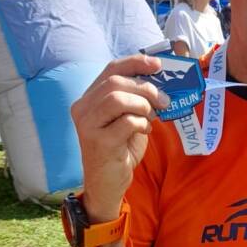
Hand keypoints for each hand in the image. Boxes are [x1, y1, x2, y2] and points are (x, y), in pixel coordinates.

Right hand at [71, 54, 162, 220]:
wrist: (107, 184)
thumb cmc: (120, 149)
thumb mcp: (128, 119)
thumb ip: (137, 100)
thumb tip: (161, 82)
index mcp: (88, 98)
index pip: (111, 69)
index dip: (136, 62)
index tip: (158, 65)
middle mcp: (82, 109)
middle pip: (116, 82)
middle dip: (146, 88)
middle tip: (164, 100)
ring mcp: (88, 125)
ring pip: (118, 99)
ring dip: (143, 105)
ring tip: (152, 117)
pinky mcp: (99, 142)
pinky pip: (126, 122)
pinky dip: (142, 123)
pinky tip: (144, 131)